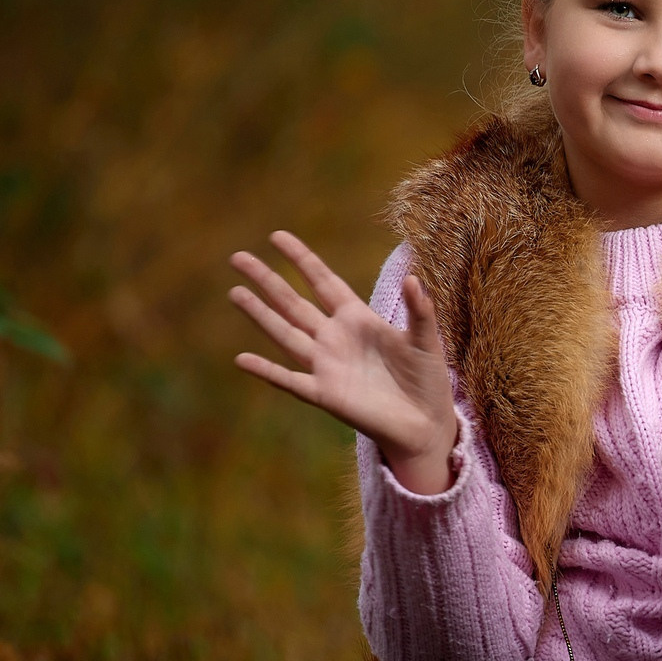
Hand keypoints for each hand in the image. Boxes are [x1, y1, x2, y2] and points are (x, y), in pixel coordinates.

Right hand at [230, 231, 458, 492]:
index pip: (324, 282)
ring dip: (260, 315)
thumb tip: (414, 278)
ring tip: (235, 292)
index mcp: (358, 319)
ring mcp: (327, 366)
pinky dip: (267, 371)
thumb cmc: (427, 380)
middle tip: (238, 257)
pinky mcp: (325, 395)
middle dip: (267, 280)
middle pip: (294, 303)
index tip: (277, 236)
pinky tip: (242, 359)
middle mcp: (335, 338)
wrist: (426, 424)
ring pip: (286, 334)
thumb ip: (420, 310)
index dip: (302, 259)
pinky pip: (290, 380)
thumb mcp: (426, 340)